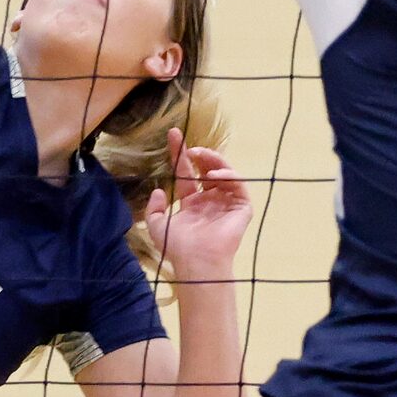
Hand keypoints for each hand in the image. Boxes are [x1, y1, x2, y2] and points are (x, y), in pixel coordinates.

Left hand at [146, 129, 251, 283]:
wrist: (196, 261)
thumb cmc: (177, 247)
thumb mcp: (156, 225)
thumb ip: (154, 208)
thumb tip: (159, 190)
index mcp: (192, 203)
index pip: (187, 173)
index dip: (180, 154)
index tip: (173, 134)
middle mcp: (210, 200)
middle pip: (208, 169)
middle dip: (201, 155)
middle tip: (191, 149)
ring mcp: (227, 203)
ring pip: (225, 173)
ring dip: (214, 161)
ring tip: (201, 156)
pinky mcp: (241, 208)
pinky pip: (239, 186)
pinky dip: (229, 176)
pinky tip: (214, 176)